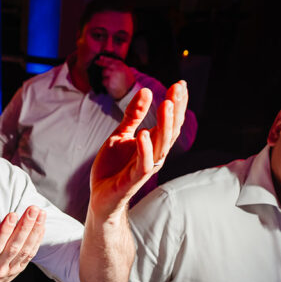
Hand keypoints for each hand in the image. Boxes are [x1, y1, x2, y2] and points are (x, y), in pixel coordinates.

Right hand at [0, 206, 45, 281]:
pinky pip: (31, 253)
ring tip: (39, 213)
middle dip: (24, 227)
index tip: (12, 215)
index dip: (5, 232)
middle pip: (14, 246)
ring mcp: (11, 269)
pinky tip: (41, 224)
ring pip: (25, 249)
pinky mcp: (19, 268)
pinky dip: (37, 239)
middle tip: (32, 210)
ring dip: (34, 230)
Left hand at [89, 81, 188, 215]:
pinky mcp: (133, 180)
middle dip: (175, 109)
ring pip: (160, 145)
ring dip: (164, 125)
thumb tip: (146, 91)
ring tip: (166, 104)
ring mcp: (145, 167)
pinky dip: (145, 149)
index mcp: (153, 144)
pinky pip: (143, 164)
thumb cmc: (113, 168)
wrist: (99, 197)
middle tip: (178, 89)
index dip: (176, 104)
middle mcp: (154, 155)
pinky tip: (144, 134)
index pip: (170, 122)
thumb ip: (133, 115)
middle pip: (170, 130)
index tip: (180, 84)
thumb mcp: (120, 135)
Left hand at [96, 56, 135, 98]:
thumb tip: (107, 61)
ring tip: (110, 81)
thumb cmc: (127, 83)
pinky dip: (105, 83)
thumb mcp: (125, 71)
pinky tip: (110, 86)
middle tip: (96, 62)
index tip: (100, 58)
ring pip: (104, 73)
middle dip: (100, 63)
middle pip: (106, 64)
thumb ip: (117, 66)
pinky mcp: (109, 82)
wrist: (129, 92)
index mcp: (122, 66)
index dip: (105, 58)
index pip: (112, 60)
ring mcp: (113, 75)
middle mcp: (117, 69)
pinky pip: (103, 81)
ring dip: (104, 76)